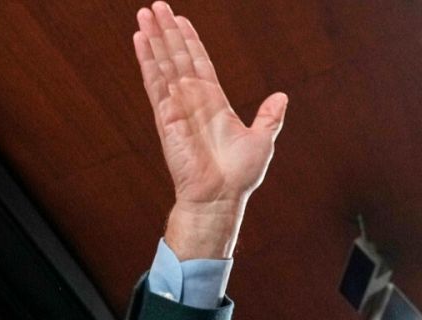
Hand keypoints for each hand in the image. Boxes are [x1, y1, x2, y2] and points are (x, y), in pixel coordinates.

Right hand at [133, 2, 285, 257]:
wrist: (219, 197)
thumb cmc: (238, 176)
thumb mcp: (262, 140)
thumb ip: (269, 117)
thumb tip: (281, 96)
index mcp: (214, 103)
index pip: (199, 63)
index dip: (190, 41)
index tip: (181, 20)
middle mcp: (192, 100)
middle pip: (178, 56)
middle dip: (168, 31)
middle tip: (157, 6)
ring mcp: (176, 106)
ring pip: (163, 64)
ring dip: (154, 38)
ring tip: (144, 14)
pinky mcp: (165, 116)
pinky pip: (154, 82)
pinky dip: (147, 60)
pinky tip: (139, 40)